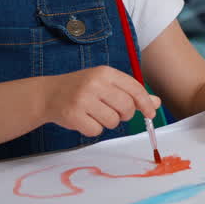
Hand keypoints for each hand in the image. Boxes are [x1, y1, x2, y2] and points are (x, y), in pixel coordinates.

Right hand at [42, 66, 160, 137]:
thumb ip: (131, 92)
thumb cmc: (82, 88)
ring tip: (97, 114)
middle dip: (125, 115)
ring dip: (108, 123)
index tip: (151, 113)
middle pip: (126, 107)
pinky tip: (85, 120)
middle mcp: (94, 83)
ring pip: (112, 121)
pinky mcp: (72, 115)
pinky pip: (96, 130)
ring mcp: (82, 99)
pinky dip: (93, 129)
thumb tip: (156, 102)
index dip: (146, 103)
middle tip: (117, 114)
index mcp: (106, 73)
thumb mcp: (107, 83)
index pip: (135, 89)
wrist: (48, 94)